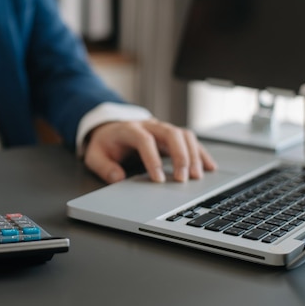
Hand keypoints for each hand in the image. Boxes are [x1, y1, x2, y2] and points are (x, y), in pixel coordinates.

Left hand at [84, 119, 216, 183]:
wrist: (110, 128)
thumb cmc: (105, 144)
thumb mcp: (95, 155)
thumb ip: (104, 167)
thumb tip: (118, 178)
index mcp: (129, 129)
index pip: (144, 140)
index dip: (152, 159)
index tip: (158, 180)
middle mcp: (149, 125)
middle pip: (170, 133)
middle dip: (179, 156)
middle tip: (183, 178)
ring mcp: (162, 128)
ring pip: (183, 135)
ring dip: (193, 155)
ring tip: (197, 176)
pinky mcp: (171, 135)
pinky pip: (190, 140)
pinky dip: (201, 153)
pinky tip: (209, 167)